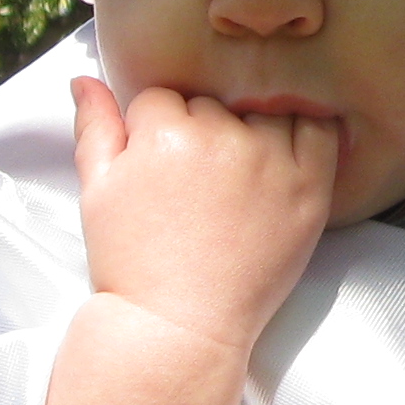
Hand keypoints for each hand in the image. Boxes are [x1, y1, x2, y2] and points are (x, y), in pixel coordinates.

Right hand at [70, 74, 339, 352]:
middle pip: (213, 106)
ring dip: (252, 133)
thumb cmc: (131, 262)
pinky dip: (306, 134)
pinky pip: (320, 131)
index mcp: (166, 133)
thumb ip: (95, 126)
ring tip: (236, 181)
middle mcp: (222, 138)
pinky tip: (286, 158)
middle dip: (202, 133)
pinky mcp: (309, 187)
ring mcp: (271, 161)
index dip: (156, 131)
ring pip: (263, 113)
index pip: (163, 99)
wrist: (179, 326)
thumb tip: (84, 78)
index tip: (159, 168)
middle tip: (195, 185)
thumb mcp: (96, 191)